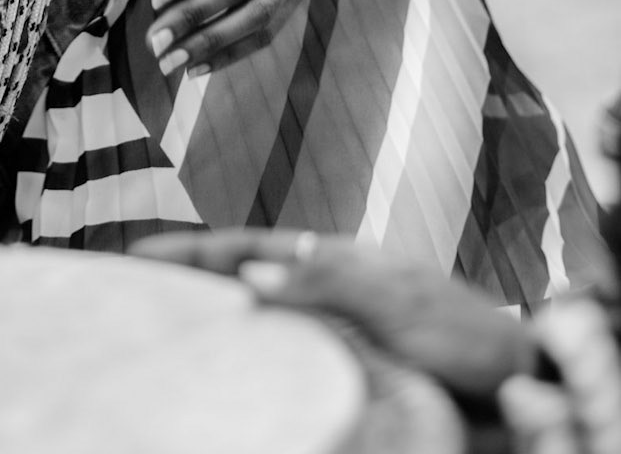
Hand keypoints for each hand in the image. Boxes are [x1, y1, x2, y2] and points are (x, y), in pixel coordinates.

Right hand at [135, 230, 540, 401]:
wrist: (512, 382)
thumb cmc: (461, 337)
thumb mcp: (393, 302)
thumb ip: (324, 284)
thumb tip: (247, 270)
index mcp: (331, 260)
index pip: (243, 249)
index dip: (188, 252)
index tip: (134, 254)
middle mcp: (324, 291)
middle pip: (239, 282)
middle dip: (185, 286)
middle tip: (128, 300)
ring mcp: (332, 332)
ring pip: (255, 325)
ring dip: (211, 329)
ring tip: (160, 344)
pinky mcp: (345, 373)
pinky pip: (281, 368)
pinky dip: (248, 373)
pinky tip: (228, 391)